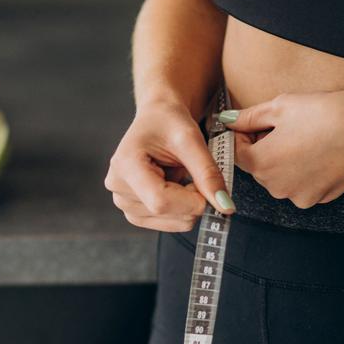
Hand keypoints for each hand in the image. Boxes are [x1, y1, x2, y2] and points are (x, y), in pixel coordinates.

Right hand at [105, 99, 235, 231]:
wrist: (156, 118)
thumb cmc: (169, 121)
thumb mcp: (191, 139)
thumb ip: (208, 173)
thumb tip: (225, 207)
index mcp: (125, 165)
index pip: (160, 202)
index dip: (192, 201)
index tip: (209, 187)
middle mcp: (118, 188)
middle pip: (167, 213)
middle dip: (192, 199)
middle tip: (190, 171)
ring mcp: (123, 203)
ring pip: (173, 222)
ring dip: (187, 203)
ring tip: (178, 175)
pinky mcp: (133, 212)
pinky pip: (169, 224)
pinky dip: (181, 209)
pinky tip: (174, 186)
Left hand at [220, 87, 343, 207]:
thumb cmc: (326, 113)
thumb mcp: (280, 106)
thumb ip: (248, 117)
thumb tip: (227, 121)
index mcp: (260, 164)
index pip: (236, 152)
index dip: (245, 134)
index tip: (259, 122)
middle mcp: (276, 187)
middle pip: (258, 166)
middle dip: (265, 147)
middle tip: (288, 126)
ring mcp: (299, 196)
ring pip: (280, 176)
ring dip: (285, 159)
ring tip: (308, 137)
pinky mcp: (321, 198)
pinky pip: (302, 183)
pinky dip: (306, 170)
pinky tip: (323, 151)